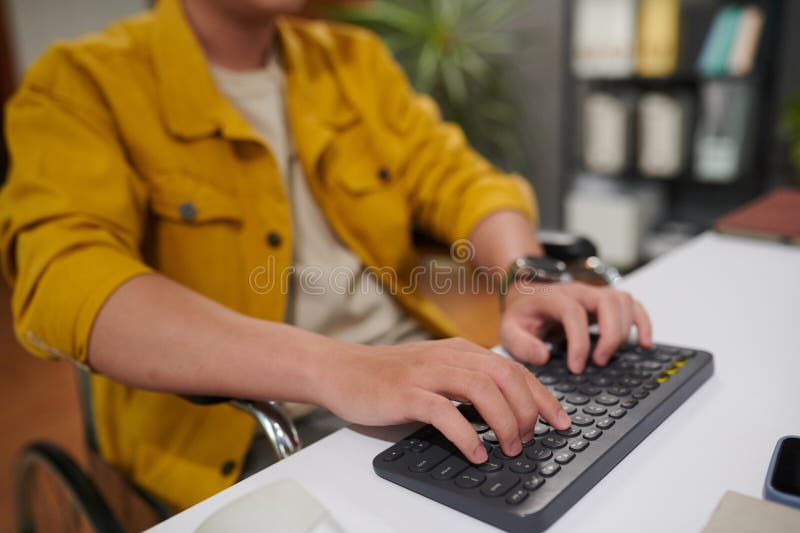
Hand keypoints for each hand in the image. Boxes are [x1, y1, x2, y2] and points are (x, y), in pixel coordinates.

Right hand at [321, 338, 571, 462]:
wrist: (341, 370)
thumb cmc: (389, 377)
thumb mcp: (436, 372)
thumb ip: (467, 383)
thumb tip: (506, 410)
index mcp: (461, 351)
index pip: (514, 368)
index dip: (543, 396)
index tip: (560, 421)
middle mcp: (449, 356)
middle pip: (505, 376)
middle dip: (529, 409)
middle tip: (531, 439)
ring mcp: (427, 373)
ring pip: (482, 389)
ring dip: (504, 422)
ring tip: (509, 447)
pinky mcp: (406, 393)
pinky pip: (445, 412)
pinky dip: (467, 435)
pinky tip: (476, 453)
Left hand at [500, 282, 652, 372]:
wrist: (527, 295)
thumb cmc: (522, 314)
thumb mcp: (509, 330)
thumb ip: (521, 344)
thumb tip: (544, 356)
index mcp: (553, 297)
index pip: (573, 313)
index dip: (579, 342)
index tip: (576, 367)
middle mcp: (578, 291)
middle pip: (607, 303)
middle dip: (609, 336)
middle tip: (599, 362)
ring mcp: (595, 294)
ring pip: (623, 302)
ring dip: (624, 331)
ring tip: (609, 357)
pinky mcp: (607, 301)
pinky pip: (634, 305)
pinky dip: (643, 323)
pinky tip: (645, 343)